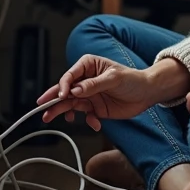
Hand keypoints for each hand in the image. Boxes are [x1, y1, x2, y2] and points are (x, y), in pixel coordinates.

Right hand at [37, 54, 157, 130]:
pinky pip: (85, 115)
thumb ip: (94, 85)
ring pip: (71, 104)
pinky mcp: (95, 108)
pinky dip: (87, 121)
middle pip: (65, 90)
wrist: (147, 94)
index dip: (63, 86)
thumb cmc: (133, 79)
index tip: (61, 96)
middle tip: (42, 108)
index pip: (70, 75)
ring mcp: (89, 95)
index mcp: (88, 66)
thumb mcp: (114, 79)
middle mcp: (86, 80)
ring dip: (62, 112)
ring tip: (51, 119)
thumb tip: (76, 90)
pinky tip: (95, 123)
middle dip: (53, 100)